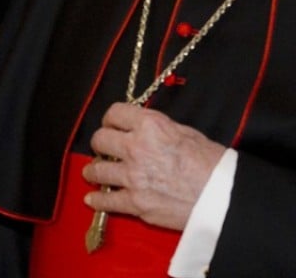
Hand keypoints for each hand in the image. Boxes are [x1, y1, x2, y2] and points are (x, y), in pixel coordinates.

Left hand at [82, 102, 224, 230]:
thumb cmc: (211, 162)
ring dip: (93, 170)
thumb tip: (141, 128)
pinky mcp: (136, 203)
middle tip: (104, 149)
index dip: (111, 118)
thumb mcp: (183, 132)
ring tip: (92, 172)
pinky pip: (107, 201)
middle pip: (100, 139)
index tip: (111, 125)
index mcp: (149, 125)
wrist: (224, 197)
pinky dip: (97, 201)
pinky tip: (92, 199)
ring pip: (97, 170)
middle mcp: (136, 147)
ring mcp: (133, 176)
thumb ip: (156, 129)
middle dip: (100, 143)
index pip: (115, 113)